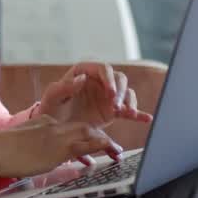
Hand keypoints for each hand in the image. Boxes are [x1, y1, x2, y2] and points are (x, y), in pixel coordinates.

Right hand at [0, 116, 120, 184]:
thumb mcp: (22, 145)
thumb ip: (36, 147)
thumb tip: (41, 158)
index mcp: (43, 123)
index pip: (70, 126)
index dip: (85, 134)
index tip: (94, 143)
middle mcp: (51, 125)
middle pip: (83, 126)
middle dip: (100, 136)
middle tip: (113, 148)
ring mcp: (55, 135)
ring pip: (88, 132)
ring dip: (105, 142)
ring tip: (117, 152)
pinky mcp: (56, 148)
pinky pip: (85, 144)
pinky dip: (100, 146)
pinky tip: (110, 152)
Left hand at [38, 62, 153, 128]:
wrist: (54, 129)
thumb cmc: (51, 109)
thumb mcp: (52, 97)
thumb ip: (64, 87)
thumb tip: (82, 78)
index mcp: (85, 71)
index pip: (103, 68)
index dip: (109, 79)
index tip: (110, 93)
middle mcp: (99, 80)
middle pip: (119, 79)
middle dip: (120, 92)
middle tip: (116, 107)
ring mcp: (107, 95)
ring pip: (126, 92)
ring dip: (129, 102)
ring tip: (127, 114)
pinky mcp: (113, 110)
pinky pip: (128, 109)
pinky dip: (138, 114)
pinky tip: (147, 119)